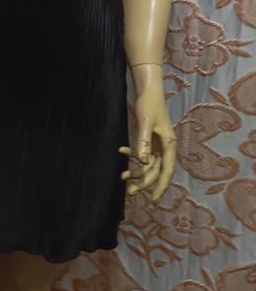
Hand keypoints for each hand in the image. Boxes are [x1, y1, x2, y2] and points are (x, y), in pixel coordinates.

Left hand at [118, 78, 176, 201]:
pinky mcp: (151, 139)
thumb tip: (142, 162)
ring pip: (148, 164)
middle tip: (130, 192)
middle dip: (144, 182)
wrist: (149, 91)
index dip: (160, 186)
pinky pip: (142, 153)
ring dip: (137, 171)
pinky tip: (120, 150)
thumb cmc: (149, 105)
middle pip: (156, 170)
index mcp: (169, 145)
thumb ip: (144, 141)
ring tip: (122, 176)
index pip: (166, 171)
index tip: (154, 200)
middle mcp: (166, 147)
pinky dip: (132, 154)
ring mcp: (158, 144)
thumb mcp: (146, 123)